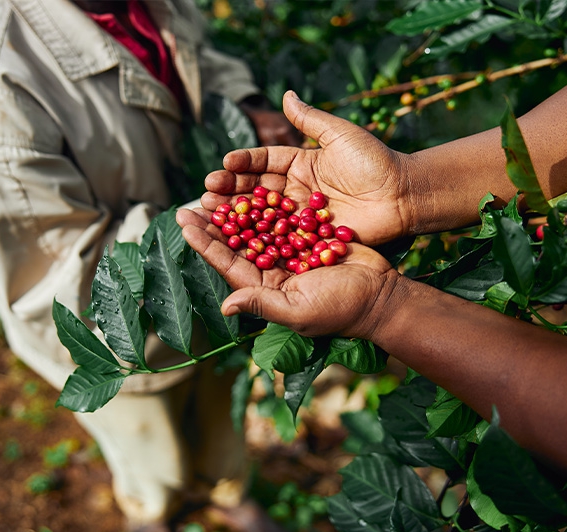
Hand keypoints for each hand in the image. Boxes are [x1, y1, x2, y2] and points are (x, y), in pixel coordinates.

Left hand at [176, 208, 398, 338]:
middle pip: (237, 243)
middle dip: (214, 223)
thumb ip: (262, 304)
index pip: (228, 263)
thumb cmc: (341, 309)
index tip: (185, 222)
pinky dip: (267, 203)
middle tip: (193, 201)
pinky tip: (252, 185)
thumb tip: (226, 306)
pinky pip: (283, 218)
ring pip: (257, 227)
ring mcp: (290, 253)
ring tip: (217, 188)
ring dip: (237, 209)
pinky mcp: (308, 238)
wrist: (382, 295)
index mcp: (265, 288)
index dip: (205, 243)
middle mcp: (273, 270)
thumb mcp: (298, 311)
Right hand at [208, 90, 415, 246]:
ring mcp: (301, 216)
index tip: (224, 163)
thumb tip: (286, 94)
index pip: (265, 162)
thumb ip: (310, 119)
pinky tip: (236, 238)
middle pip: (257, 190)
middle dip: (230, 190)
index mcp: (302, 163)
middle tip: (207, 192)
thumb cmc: (375, 161)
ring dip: (236, 215)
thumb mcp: (340, 135)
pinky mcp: (309, 238)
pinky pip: (281, 237)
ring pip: (263, 215)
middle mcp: (297, 190)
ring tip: (211, 212)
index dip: (244, 163)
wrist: (403, 195)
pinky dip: (259, 238)